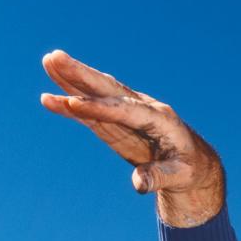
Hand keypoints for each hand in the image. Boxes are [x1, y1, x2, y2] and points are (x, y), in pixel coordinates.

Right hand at [40, 49, 223, 226]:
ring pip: (99, 93)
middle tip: (55, 57)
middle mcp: (144, 109)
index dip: (100, 108)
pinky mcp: (117, 121)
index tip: (73, 103)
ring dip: (73, 78)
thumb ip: (159, 177)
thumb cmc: (188, 169)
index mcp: (161, 119)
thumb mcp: (179, 176)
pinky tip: (48, 99)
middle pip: (110, 90)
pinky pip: (92, 111)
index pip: (127, 110)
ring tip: (48, 62)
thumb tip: (139, 183)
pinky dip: (72, 105)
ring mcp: (129, 112)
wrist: (192, 163)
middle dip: (82, 75)